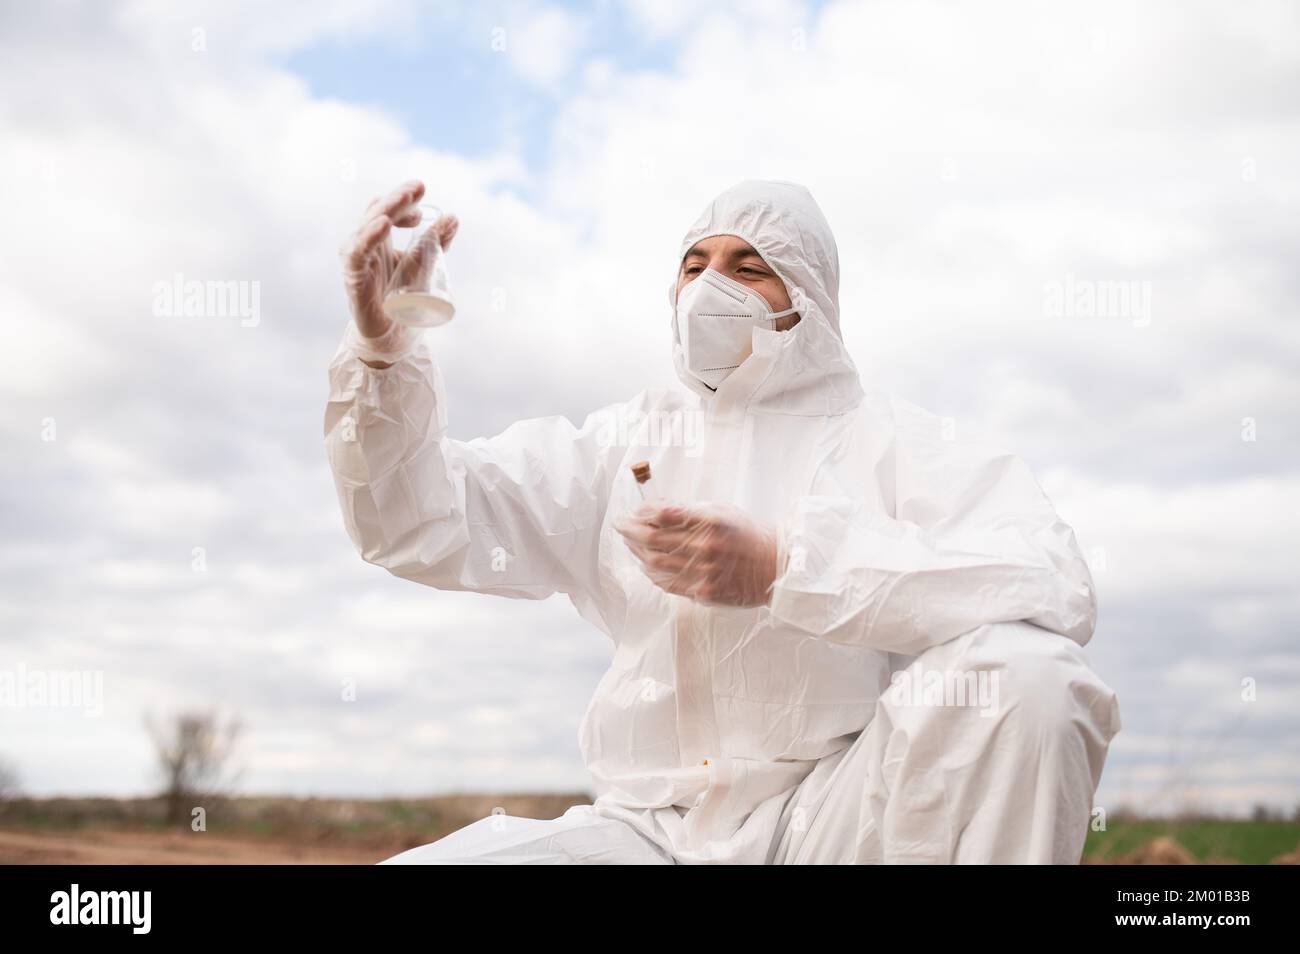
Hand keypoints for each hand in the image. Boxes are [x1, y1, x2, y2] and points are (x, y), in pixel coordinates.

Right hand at [341, 180, 458, 339]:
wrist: (392, 337)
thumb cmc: (403, 300)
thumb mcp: (423, 266)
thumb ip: (435, 244)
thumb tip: (454, 218)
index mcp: (379, 239)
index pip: (386, 209)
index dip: (403, 201)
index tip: (422, 199)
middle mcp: (364, 244)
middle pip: (377, 211)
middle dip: (399, 198)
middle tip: (419, 187)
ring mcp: (357, 259)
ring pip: (368, 226)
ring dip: (388, 210)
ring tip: (406, 198)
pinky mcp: (353, 276)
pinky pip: (358, 251)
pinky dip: (369, 236)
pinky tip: (383, 224)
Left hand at [614, 501, 779, 606]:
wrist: (775, 566)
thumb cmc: (748, 534)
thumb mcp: (722, 510)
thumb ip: (690, 510)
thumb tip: (656, 507)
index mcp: (711, 521)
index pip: (663, 515)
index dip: (642, 513)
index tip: (633, 511)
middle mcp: (706, 546)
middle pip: (653, 539)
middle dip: (630, 531)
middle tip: (620, 526)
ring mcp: (705, 571)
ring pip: (656, 563)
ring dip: (637, 552)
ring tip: (630, 544)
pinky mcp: (704, 591)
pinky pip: (668, 583)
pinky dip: (652, 573)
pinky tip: (646, 565)